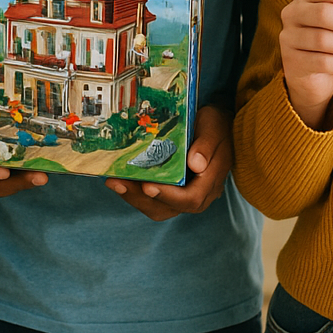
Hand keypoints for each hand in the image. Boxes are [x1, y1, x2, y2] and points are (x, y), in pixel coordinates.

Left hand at [105, 104, 232, 220]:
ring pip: (158, 207)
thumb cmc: (217, 124)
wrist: (217, 125)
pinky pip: (153, 198)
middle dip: (141, 198)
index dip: (168, 195)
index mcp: (211, 180)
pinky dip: (135, 192)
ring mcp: (185, 193)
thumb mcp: (214, 126)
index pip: (191, 198)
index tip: (147, 185)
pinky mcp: (173, 189)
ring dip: (134, 197)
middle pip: (170, 208)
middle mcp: (199, 193)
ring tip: (114, 182)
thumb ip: (207, 145)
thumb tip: (196, 164)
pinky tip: (119, 179)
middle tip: (118, 183)